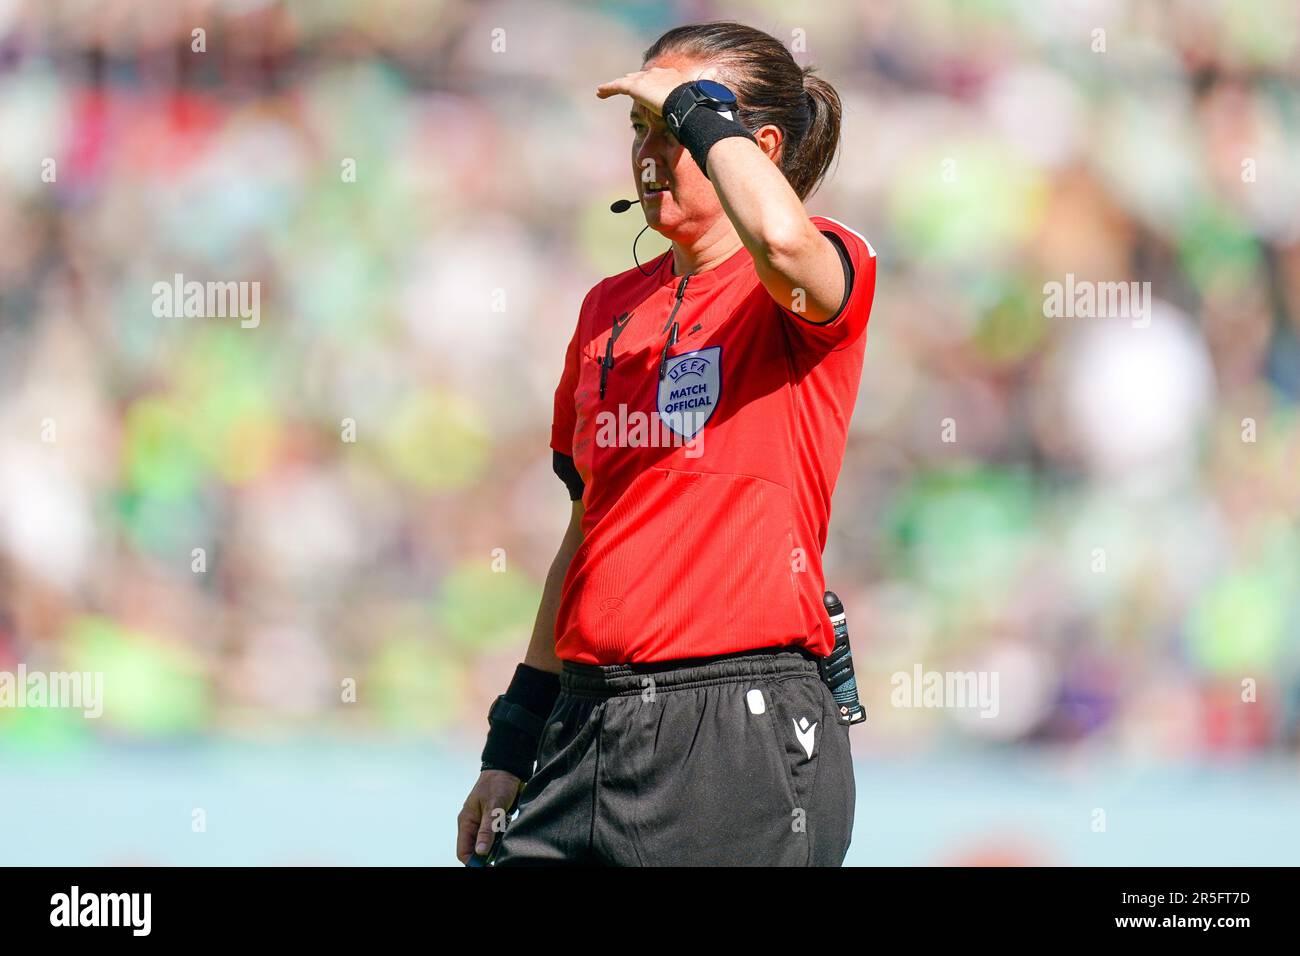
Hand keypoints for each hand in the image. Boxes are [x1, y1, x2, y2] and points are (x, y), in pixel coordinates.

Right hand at [456, 769, 523, 863]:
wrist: (509, 769)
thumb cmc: (498, 784)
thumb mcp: (494, 806)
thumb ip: (487, 829)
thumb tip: (480, 852)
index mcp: (466, 822)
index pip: (463, 851)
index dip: (473, 862)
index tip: (488, 866)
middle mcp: (473, 825)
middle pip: (476, 850)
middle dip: (487, 855)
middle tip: (501, 854)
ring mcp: (483, 824)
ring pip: (488, 845)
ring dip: (497, 845)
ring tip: (505, 834)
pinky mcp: (494, 822)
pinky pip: (496, 837)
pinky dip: (503, 837)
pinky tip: (509, 829)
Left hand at [596, 65, 718, 114]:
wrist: (684, 102)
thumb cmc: (695, 102)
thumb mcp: (702, 94)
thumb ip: (707, 87)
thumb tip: (718, 78)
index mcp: (672, 77)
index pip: (660, 78)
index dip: (654, 82)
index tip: (651, 87)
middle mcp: (658, 74)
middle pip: (643, 76)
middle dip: (634, 80)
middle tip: (627, 85)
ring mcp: (645, 79)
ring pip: (628, 81)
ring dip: (618, 85)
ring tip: (607, 90)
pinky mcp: (635, 86)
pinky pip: (617, 86)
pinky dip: (608, 89)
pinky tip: (599, 93)